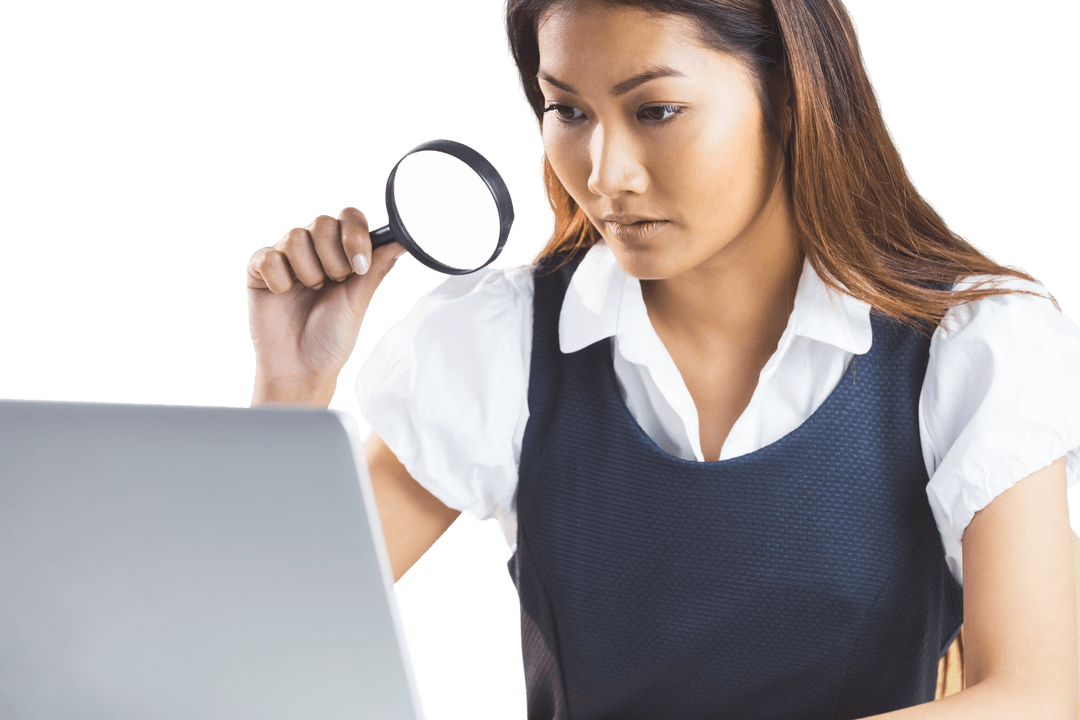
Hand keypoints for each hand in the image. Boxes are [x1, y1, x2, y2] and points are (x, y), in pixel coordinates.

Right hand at [246, 207, 404, 399]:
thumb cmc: (333, 336)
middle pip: (322, 223)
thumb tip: (404, 238)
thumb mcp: (360, 299)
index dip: (355, 236)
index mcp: (342, 252)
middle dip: (333, 260)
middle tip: (332, 286)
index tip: (360, 267)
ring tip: (310, 293)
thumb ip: (377, 265)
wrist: (302, 366)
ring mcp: (286, 257)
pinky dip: (280, 279)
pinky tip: (284, 295)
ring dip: (308, 272)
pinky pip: (269, 256)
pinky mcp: (260, 269)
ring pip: (295, 237)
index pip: (350, 217)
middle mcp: (315, 249)